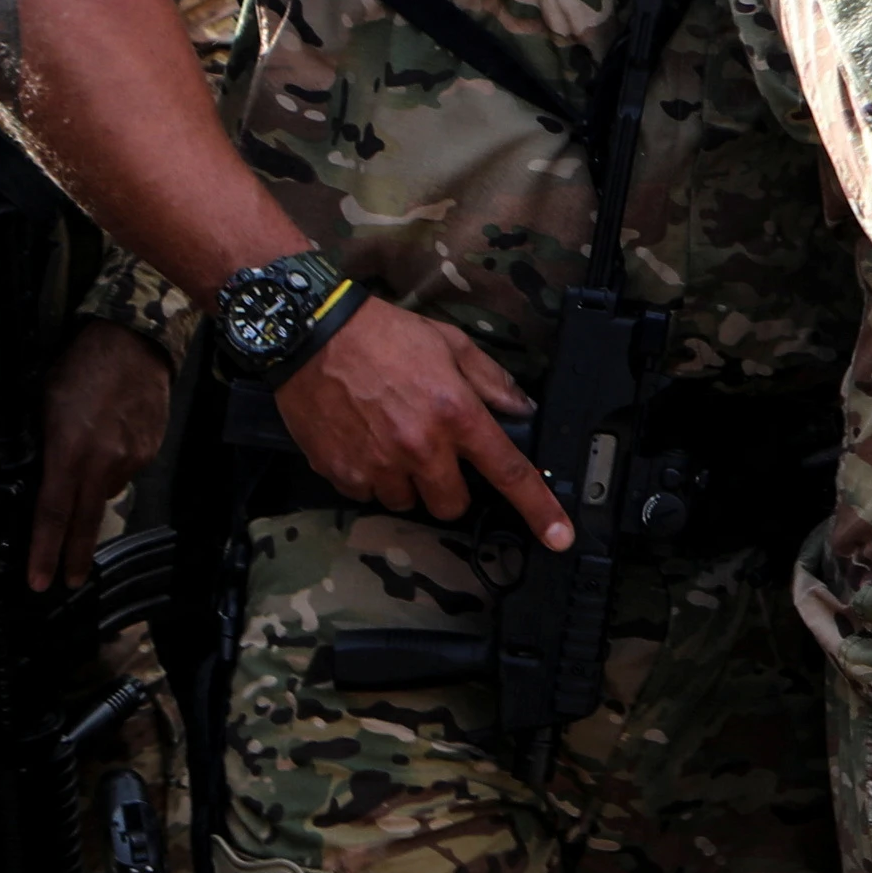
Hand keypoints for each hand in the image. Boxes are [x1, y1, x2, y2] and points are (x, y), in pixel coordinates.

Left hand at [28, 323, 170, 591]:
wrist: (134, 341)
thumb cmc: (78, 366)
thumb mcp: (47, 405)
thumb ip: (48, 448)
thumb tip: (45, 479)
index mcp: (70, 452)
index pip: (53, 513)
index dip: (45, 551)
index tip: (39, 581)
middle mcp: (104, 463)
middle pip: (85, 522)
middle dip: (73, 555)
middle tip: (67, 581)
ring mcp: (132, 459)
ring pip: (106, 491)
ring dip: (92, 491)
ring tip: (87, 462)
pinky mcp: (151, 450)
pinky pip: (126, 472)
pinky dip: (113, 467)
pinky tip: (110, 443)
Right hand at [274, 296, 567, 549]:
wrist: (312, 333)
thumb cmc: (385, 335)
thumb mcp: (451, 344)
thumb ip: (491, 382)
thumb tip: (521, 410)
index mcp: (456, 414)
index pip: (507, 472)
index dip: (538, 510)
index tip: (559, 538)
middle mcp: (420, 448)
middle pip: (452, 504)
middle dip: (448, 486)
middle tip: (434, 453)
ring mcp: (377, 464)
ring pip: (406, 502)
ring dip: (406, 482)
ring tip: (391, 440)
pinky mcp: (340, 472)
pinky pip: (366, 495)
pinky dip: (368, 477)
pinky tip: (362, 442)